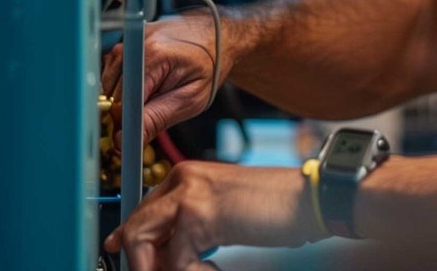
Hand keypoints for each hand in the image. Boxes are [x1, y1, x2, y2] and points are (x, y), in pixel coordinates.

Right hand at [102, 14, 224, 146]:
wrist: (216, 36)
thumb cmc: (210, 65)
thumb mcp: (191, 99)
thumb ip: (156, 119)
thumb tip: (124, 140)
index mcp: (153, 55)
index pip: (122, 102)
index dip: (127, 123)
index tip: (134, 136)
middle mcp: (134, 44)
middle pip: (111, 95)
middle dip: (127, 112)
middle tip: (156, 110)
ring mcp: (127, 42)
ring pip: (107, 87)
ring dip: (125, 99)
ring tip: (155, 94)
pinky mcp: (124, 44)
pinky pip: (111, 76)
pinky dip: (124, 87)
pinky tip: (147, 85)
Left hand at [104, 161, 326, 269]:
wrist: (307, 200)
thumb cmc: (275, 207)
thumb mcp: (222, 214)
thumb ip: (190, 225)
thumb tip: (159, 253)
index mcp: (187, 175)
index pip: (144, 209)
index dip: (132, 240)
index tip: (130, 259)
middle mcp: (181, 179)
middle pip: (135, 226)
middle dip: (142, 261)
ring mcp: (187, 195)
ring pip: (142, 244)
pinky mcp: (198, 216)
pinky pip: (175, 262)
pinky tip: (216, 270)